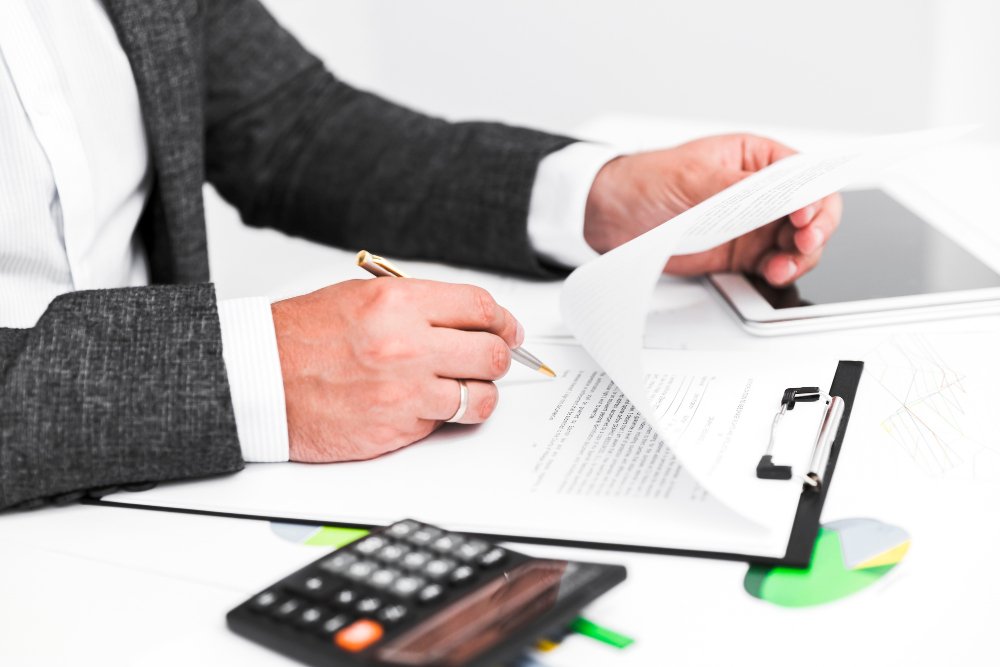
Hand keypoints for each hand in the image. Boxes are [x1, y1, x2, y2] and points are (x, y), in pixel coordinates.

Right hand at [271, 279, 522, 462]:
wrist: (257, 378)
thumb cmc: (301, 337)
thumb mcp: (361, 296)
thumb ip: (417, 305)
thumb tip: (465, 319)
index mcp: (399, 304)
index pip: (480, 308)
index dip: (504, 321)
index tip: (508, 330)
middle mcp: (407, 346)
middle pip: (491, 355)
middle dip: (498, 358)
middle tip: (492, 360)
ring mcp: (404, 393)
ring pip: (478, 398)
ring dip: (477, 394)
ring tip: (461, 388)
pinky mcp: (396, 430)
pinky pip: (441, 424)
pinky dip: (438, 417)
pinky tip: (418, 405)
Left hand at [583, 134, 841, 285]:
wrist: (611, 215)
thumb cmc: (647, 180)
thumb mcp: (694, 176)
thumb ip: (739, 186)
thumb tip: (780, 192)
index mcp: (758, 159)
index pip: (805, 176)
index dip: (815, 195)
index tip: (804, 215)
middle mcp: (762, 193)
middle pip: (812, 212)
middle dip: (815, 230)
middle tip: (804, 244)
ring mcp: (754, 225)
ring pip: (799, 243)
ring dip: (799, 257)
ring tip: (781, 267)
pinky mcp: (741, 255)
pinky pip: (774, 264)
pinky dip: (780, 272)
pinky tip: (772, 274)